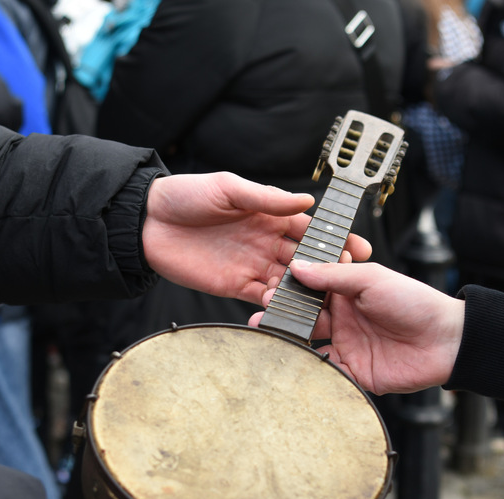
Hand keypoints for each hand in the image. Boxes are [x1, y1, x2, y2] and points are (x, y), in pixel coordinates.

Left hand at [142, 172, 372, 304]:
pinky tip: (288, 306)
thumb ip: (267, 199)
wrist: (147, 222)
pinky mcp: (234, 286)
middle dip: (326, 269)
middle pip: (305, 259)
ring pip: (288, 282)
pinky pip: (261, 298)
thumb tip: (309, 201)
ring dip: (304, 289)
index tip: (356, 248)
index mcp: (269, 215)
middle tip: (345, 278)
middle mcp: (266, 242)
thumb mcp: (229, 188)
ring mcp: (252, 265)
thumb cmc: (187, 195)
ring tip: (321, 297)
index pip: (309, 228)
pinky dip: (276, 304)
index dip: (333, 238)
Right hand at [250, 261, 464, 394]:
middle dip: (282, 317)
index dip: (290, 288)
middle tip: (262, 314)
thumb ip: (333, 275)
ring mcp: (347, 346)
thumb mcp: (372, 278)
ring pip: (309, 346)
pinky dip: (309, 370)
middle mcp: (343, 319)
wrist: (446, 340)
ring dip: (289, 342)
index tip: (271, 287)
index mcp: (347, 293)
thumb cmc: (415, 302)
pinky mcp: (354, 373)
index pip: (310, 289)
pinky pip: (326, 373)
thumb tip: (297, 267)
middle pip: (304, 318)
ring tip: (269, 337)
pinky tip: (294, 363)